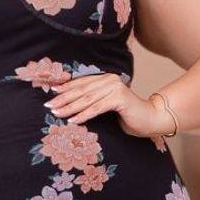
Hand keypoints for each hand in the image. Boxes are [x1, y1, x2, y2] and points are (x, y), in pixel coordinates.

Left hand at [46, 73, 174, 137]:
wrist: (150, 120)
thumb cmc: (127, 115)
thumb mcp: (106, 106)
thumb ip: (93, 101)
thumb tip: (69, 105)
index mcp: (105, 79)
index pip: (81, 83)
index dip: (65, 88)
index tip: (51, 94)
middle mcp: (109, 79)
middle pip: (81, 90)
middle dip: (63, 99)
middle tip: (49, 106)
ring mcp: (115, 87)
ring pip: (87, 99)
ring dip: (70, 107)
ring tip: (57, 114)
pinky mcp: (119, 98)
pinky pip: (97, 107)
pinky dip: (84, 115)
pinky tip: (73, 120)